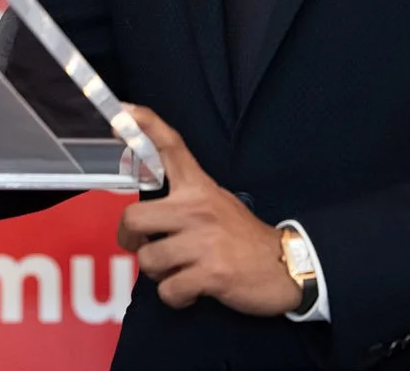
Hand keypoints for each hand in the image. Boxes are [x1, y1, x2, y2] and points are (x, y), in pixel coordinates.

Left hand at [116, 104, 301, 316]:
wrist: (287, 267)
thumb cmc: (245, 238)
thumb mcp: (218, 202)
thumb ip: (185, 197)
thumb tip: (147, 202)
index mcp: (199, 188)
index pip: (170, 147)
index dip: (144, 125)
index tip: (122, 112)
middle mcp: (198, 209)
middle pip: (133, 218)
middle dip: (129, 239)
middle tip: (140, 245)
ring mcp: (204, 241)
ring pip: (148, 260)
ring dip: (158, 272)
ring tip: (178, 270)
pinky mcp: (211, 273)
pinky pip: (168, 289)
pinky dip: (176, 296)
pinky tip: (192, 289)